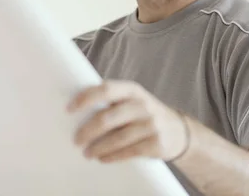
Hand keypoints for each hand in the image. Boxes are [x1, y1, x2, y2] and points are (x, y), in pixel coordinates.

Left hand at [67, 80, 187, 162]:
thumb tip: (77, 110)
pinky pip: (130, 152)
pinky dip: (113, 156)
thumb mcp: (131, 100)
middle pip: (108, 117)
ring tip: (86, 153)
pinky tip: (102, 158)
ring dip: (98, 147)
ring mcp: (151, 124)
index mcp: (132, 90)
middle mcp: (142, 105)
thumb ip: (110, 101)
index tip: (69, 109)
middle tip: (76, 140)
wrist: (178, 131)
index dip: (86, 98)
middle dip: (88, 130)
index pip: (106, 89)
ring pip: (118, 138)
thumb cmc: (142, 113)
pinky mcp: (157, 143)